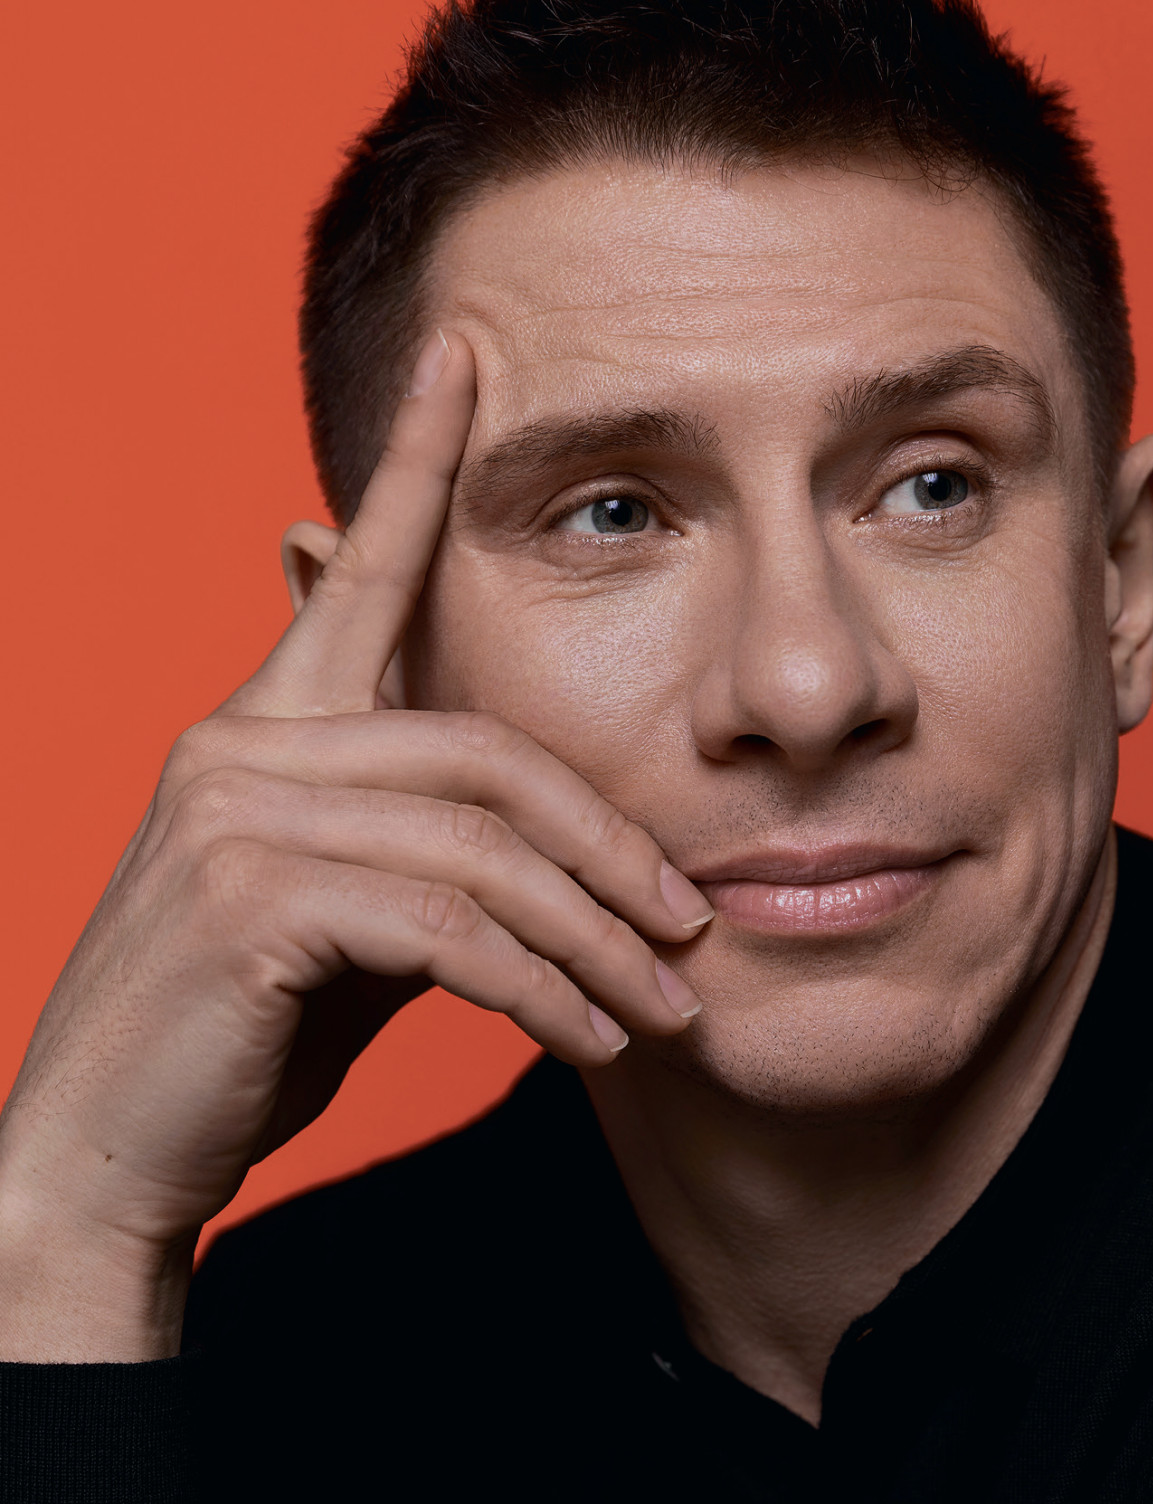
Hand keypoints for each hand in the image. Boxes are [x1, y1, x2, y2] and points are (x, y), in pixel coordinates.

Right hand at [0, 329, 711, 1356]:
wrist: (108, 1151)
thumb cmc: (239, 1036)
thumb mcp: (352, 923)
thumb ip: (432, 857)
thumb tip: (562, 863)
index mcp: (269, 724)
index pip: (357, 569)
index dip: (416, 457)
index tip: (471, 352)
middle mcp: (244, 740)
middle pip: (491, 750)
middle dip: (611, 848)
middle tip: (693, 929)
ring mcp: (236, 810)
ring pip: (486, 848)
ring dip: (595, 943)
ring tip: (664, 1013)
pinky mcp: (249, 897)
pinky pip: (451, 929)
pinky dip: (541, 989)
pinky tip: (590, 1042)